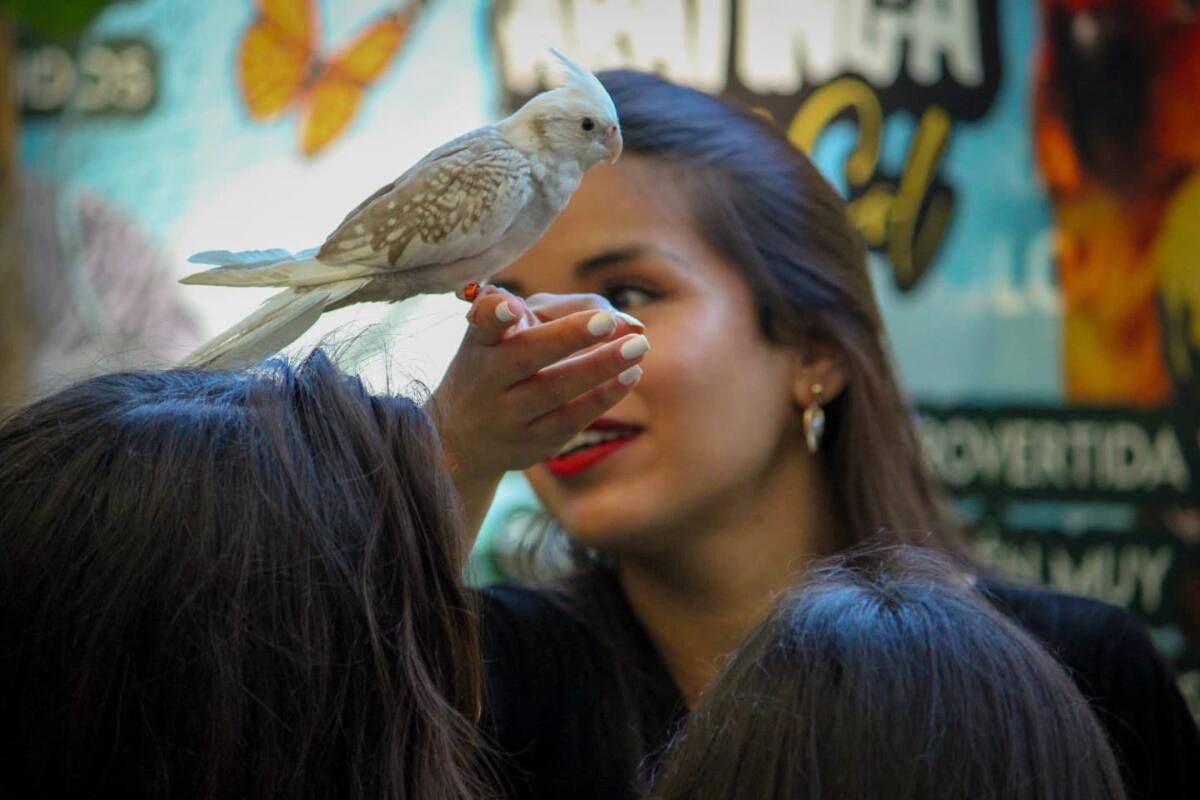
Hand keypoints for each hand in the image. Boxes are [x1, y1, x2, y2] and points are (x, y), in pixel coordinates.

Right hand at [427, 287, 647, 536]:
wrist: (464, 438)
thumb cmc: (502, 364)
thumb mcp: (517, 329)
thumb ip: (564, 311)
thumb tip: (622, 320)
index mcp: (483, 341)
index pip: (483, 324)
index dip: (493, 313)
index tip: (510, 307)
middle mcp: (488, 378)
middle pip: (525, 357)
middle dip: (567, 337)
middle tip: (608, 321)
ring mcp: (508, 415)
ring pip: (554, 391)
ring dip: (599, 367)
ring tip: (639, 346)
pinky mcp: (532, 443)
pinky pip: (571, 419)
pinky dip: (603, 397)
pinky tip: (632, 375)